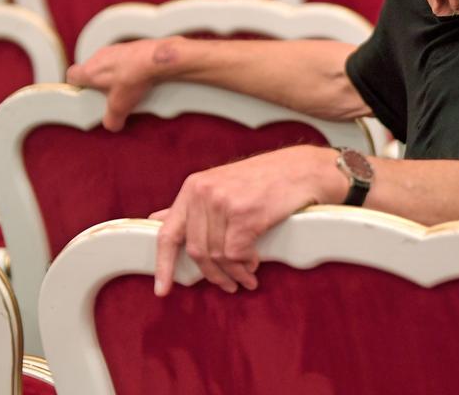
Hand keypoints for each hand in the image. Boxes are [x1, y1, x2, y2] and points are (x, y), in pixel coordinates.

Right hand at [66, 38, 176, 130]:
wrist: (156, 60)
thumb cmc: (134, 76)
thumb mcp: (120, 107)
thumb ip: (112, 119)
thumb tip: (112, 124)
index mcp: (90, 71)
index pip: (72, 75)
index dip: (76, 86)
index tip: (83, 93)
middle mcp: (99, 57)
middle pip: (91, 69)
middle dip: (99, 82)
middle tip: (109, 94)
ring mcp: (115, 49)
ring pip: (107, 63)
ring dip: (114, 74)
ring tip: (127, 87)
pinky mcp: (130, 47)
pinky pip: (123, 58)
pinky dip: (128, 67)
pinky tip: (139, 78)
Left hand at [149, 145, 345, 295]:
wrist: (301, 169)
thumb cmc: (264, 179)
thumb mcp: (221, 184)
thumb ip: (191, 205)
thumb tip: (157, 219)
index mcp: (194, 186)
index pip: (169, 231)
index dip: (163, 264)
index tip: (162, 290)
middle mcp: (203, 192)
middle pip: (197, 251)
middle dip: (213, 274)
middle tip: (228, 284)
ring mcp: (223, 202)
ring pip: (218, 256)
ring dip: (234, 273)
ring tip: (246, 276)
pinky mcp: (244, 214)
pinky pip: (236, 254)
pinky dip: (246, 265)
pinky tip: (255, 263)